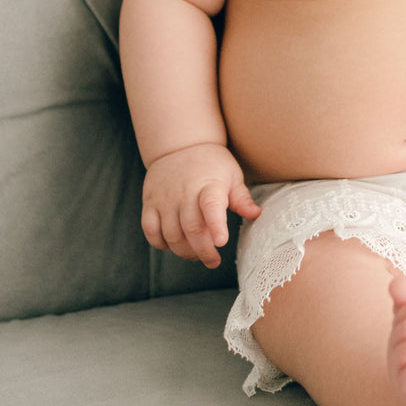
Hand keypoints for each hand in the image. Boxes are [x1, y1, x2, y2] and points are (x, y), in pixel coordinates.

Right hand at [141, 143, 260, 268]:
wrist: (180, 144)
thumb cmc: (211, 163)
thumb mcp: (232, 175)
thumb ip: (241, 198)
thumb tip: (256, 215)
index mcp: (209, 185)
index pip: (211, 206)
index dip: (216, 225)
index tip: (221, 242)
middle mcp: (184, 192)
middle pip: (191, 229)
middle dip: (204, 251)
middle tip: (213, 261)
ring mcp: (164, 199)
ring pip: (171, 234)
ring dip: (184, 251)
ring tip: (197, 255)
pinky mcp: (150, 203)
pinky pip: (150, 230)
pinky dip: (161, 244)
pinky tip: (174, 246)